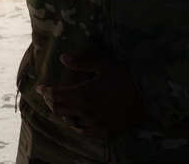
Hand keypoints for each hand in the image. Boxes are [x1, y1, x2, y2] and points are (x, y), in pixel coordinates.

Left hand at [35, 54, 149, 136]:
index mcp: (83, 94)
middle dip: (51, 102)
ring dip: (63, 114)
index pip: (56, 96)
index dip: (46, 92)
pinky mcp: (105, 129)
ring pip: (70, 122)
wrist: (149, 94)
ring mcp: (95, 122)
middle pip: (59, 110)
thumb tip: (63, 58)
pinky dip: (76, 125)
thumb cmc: (126, 75)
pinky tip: (76, 119)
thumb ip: (81, 62)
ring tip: (61, 106)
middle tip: (49, 95)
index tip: (40, 87)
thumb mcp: (103, 64)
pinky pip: (84, 131)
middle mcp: (86, 111)